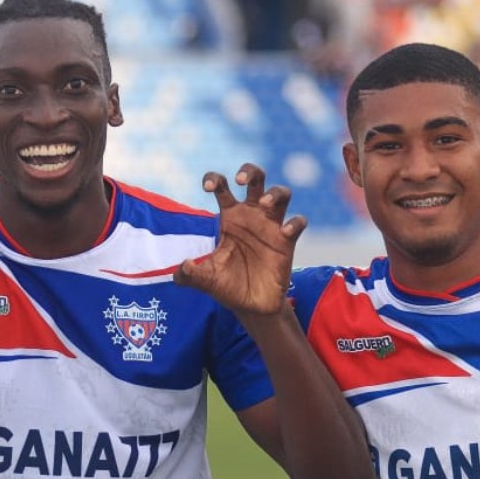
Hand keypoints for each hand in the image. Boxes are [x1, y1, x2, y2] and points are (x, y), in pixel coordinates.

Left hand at [174, 163, 306, 315]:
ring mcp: (271, 226)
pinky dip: (295, 222)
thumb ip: (190, 275)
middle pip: (256, 178)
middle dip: (249, 171)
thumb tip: (181, 267)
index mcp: (229, 217)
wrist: (252, 307)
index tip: (208, 187)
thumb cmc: (228, 287)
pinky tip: (284, 231)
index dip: (215, 178)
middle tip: (240, 181)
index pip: (222, 187)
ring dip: (275, 193)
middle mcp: (251, 215)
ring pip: (281, 194)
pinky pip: (298, 222)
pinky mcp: (287, 241)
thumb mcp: (206, 280)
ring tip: (264, 203)